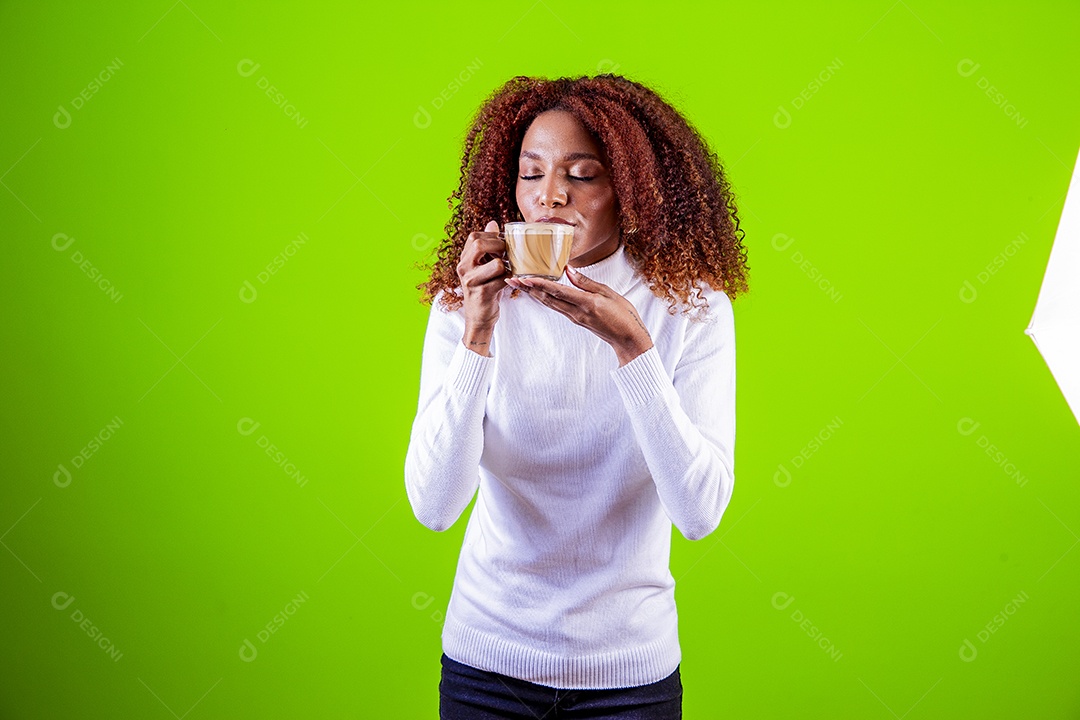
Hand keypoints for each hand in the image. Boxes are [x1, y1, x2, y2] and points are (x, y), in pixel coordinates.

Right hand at [456, 220, 509, 354]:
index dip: (492, 236)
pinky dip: (512, 280)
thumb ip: (488, 246)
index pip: (474, 236)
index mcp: (464, 259)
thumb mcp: (484, 266)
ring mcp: (471, 281)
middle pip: (479, 244)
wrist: (479, 318)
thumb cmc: (485, 289)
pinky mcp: (483, 294)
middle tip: (509, 253)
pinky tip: (512, 282)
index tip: (504, 243)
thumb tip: (493, 223)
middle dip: (499, 246)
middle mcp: (463, 268)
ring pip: (496, 263)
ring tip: (511, 270)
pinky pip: (503, 280)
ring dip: (508, 266)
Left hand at [507, 268, 653, 365]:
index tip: (525, 278)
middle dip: (528, 289)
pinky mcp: (576, 320)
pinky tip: (538, 292)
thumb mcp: (609, 294)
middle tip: (512, 279)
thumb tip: (569, 270)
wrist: (628, 339)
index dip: (540, 284)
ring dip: (533, 294)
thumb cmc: (624, 315)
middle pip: (547, 299)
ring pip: (550, 304)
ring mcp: (575, 318)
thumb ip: (587, 283)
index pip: (558, 291)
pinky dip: (545, 298)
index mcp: (586, 303)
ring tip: (519, 284)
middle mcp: (577, 312)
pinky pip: (557, 307)